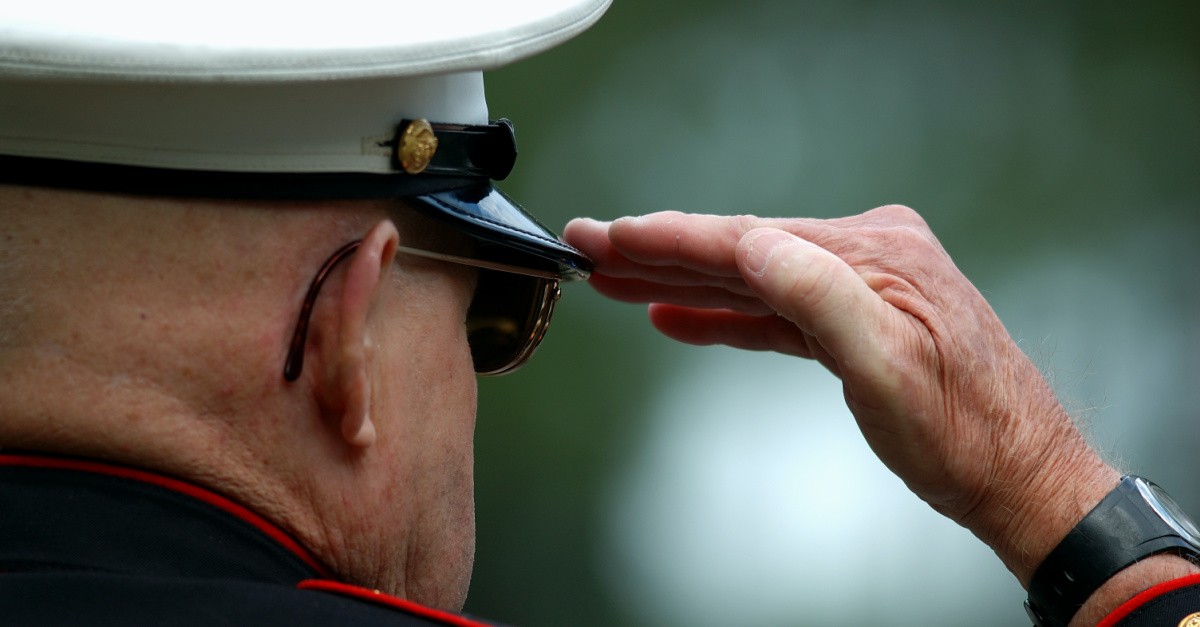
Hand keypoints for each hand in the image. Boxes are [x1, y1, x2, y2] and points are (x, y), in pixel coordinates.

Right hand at [564, 205, 1115, 581]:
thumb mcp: (888, 367)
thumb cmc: (966, 432)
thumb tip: (752, 243)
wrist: (1019, 473)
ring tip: (617, 280)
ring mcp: (863, 285)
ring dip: (683, 281)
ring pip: (752, 279)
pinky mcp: (858, 318)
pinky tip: (681, 315)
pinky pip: (775, 309)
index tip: (608, 235)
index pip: (748, 240)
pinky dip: (725, 313)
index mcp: (874, 254)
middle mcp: (868, 255)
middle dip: (660, 252)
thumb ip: (819, 296)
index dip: (669, 239)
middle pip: (741, 251)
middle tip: (589, 246)